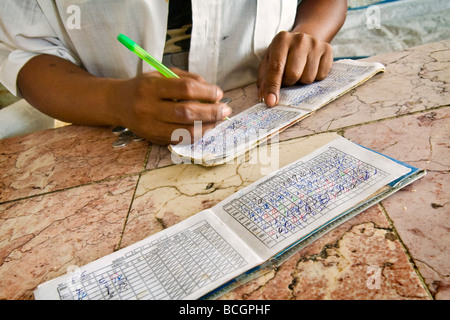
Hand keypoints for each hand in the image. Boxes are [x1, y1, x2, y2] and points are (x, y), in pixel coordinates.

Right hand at [115, 69, 230, 144]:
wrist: (118, 103)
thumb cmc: (145, 86)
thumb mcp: (162, 74)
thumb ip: (187, 79)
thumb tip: (213, 92)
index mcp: (151, 86)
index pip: (185, 89)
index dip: (206, 92)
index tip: (218, 93)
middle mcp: (148, 107)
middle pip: (187, 112)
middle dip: (211, 112)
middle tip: (225, 110)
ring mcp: (150, 126)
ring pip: (185, 131)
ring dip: (207, 126)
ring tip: (218, 120)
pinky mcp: (154, 139)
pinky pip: (180, 140)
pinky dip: (197, 135)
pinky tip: (205, 128)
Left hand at [257, 31, 332, 106]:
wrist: (302, 41)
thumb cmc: (282, 55)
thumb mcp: (268, 62)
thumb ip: (264, 80)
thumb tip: (265, 98)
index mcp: (281, 40)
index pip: (276, 67)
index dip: (273, 87)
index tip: (271, 102)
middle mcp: (299, 39)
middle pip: (293, 74)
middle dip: (288, 83)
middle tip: (287, 78)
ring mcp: (315, 44)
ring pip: (308, 78)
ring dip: (301, 81)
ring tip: (299, 71)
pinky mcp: (327, 50)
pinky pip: (321, 76)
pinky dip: (314, 78)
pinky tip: (309, 69)